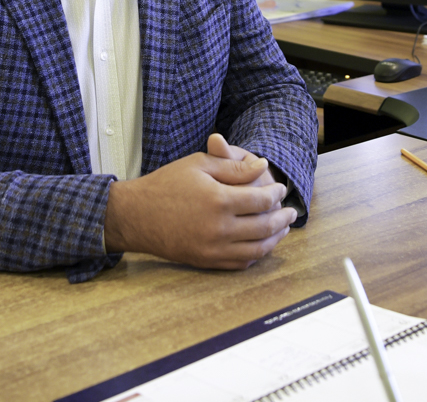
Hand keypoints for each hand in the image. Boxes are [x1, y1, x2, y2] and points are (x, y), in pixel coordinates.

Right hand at [103, 136, 296, 268]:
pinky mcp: (206, 262)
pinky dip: (256, 255)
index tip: (280, 188)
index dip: (276, 193)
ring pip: (256, 249)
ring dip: (275, 239)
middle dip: (282, 218)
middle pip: (264, 226)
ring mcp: (212, 249)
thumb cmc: (166, 185)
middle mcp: (219, 228)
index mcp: (219, 200)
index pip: (262, 200)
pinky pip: (240, 263)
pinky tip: (261, 245)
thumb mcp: (199, 165)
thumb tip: (262, 166)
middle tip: (291, 211)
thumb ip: (233, 166)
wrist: (135, 215)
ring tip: (282, 228)